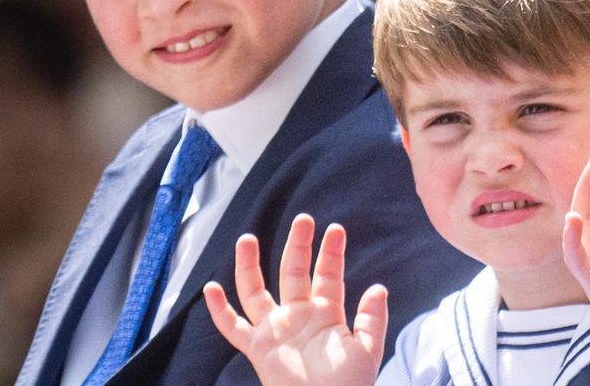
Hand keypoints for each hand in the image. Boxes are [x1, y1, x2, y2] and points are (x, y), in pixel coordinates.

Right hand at [203, 214, 387, 385]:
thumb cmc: (350, 385)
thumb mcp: (368, 350)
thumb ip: (372, 319)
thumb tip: (379, 287)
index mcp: (326, 313)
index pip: (328, 275)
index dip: (331, 253)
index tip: (335, 229)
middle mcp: (298, 316)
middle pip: (293, 272)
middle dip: (297, 245)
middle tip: (302, 219)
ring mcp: (276, 330)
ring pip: (256, 292)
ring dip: (250, 266)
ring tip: (247, 238)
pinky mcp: (259, 349)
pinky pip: (234, 328)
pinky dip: (220, 311)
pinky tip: (211, 289)